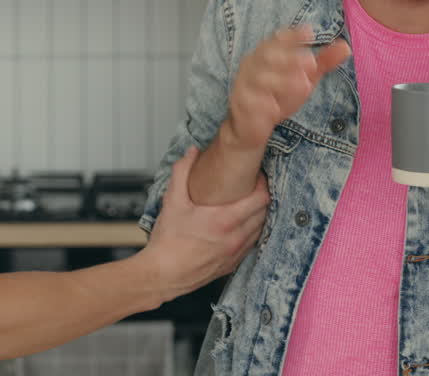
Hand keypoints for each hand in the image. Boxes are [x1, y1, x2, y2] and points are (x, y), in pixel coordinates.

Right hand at [144, 146, 270, 300]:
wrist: (163, 274)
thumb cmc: (167, 241)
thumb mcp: (172, 201)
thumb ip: (182, 172)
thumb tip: (191, 152)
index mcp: (224, 221)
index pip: (261, 199)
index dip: (262, 184)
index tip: (256, 176)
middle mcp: (235, 238)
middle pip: (265, 213)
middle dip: (261, 197)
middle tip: (252, 186)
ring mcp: (236, 253)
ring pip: (261, 229)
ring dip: (258, 215)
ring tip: (248, 204)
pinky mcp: (232, 264)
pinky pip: (252, 244)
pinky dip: (252, 232)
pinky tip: (240, 226)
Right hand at [226, 25, 350, 150]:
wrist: (248, 129)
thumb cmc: (276, 96)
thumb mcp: (303, 78)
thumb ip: (322, 63)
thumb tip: (346, 46)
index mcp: (265, 54)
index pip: (277, 39)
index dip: (292, 35)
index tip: (309, 31)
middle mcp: (252, 66)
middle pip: (267, 55)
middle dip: (289, 57)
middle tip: (311, 63)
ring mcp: (244, 86)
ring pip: (260, 79)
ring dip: (282, 81)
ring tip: (304, 86)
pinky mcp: (242, 107)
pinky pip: (253, 102)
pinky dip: (266, 103)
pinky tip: (277, 107)